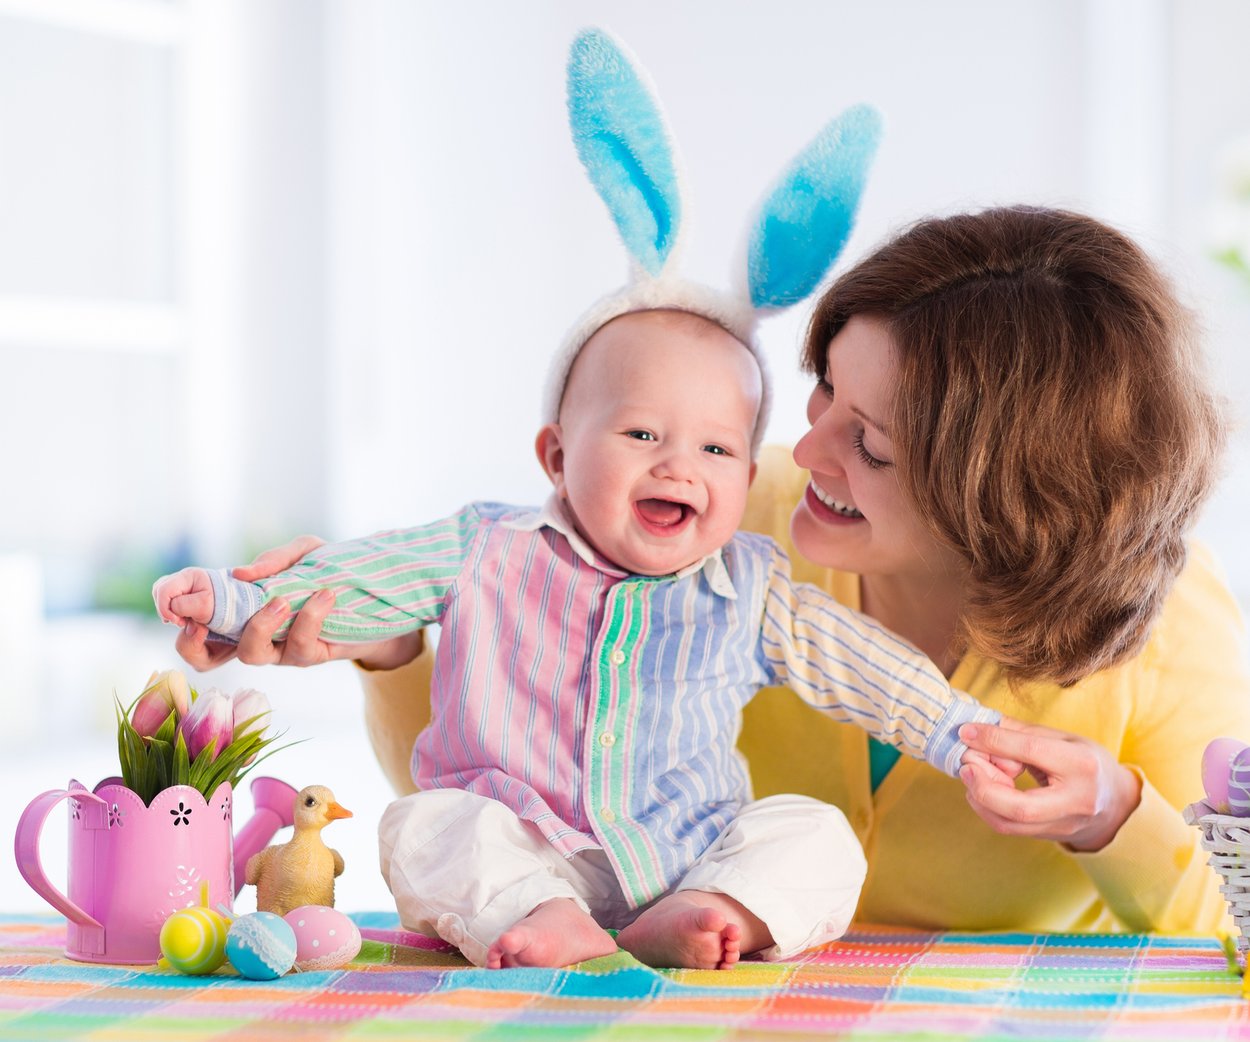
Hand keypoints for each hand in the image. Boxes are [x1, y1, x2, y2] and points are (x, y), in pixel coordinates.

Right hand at [152, 568, 214, 626]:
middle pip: (159, 590)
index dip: (165, 609)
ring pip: (159, 594)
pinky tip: (180, 617)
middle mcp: (183, 576)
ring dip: (167, 610)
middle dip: (165, 609)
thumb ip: (184, 607)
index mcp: (190, 576)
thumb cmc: (220, 607)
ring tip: (182, 620)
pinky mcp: (179, 590)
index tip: (179, 622)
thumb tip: (172, 611)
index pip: (164, 590)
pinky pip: (164, 599)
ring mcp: (180, 582)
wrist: (230, 609)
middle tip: (181, 622)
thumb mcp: (204, 608)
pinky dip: (169, 610)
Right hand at [173, 535, 422, 671]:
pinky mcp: (311, 655)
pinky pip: (301, 644)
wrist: (378, 598)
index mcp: (236, 609)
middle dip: (191, 645)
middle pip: (201, 657)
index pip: (189, 616)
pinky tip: (326, 594)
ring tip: (281, 600)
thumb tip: (240, 575)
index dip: (170, 611)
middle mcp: (251, 634)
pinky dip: (311, 616)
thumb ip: (275, 559)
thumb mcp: (305, 553)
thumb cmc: (329, 573)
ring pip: (250, 654)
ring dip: (258, 626)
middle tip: (197, 623)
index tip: (170, 602)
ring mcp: (279, 649)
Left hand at [957, 719, 1141, 851]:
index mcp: (1081, 764)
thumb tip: (980, 725)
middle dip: (983, 786)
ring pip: (1010, 823)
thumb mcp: (1063, 739)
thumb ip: (1022, 733)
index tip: (967, 731)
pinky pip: (1009, 828)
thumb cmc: (1086, 762)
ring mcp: (1064, 824)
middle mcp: (1076, 800)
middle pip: (1020, 806)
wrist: (1116, 804)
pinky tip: (981, 790)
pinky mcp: (1050, 836)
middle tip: (966, 765)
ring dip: (980, 798)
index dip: (994, 740)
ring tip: (971, 775)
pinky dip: (987, 809)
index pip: (1031, 751)